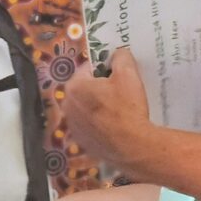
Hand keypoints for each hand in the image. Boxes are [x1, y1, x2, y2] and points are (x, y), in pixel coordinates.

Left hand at [63, 48, 150, 166]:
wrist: (133, 146)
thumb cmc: (128, 108)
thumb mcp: (128, 74)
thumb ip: (121, 57)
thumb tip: (117, 53)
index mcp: (74, 86)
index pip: (89, 68)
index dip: (105, 69)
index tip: (118, 75)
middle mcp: (67, 105)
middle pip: (85, 88)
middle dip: (99, 88)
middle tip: (120, 92)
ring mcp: (73, 126)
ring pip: (86, 108)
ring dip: (98, 106)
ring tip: (119, 111)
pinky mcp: (81, 142)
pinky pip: (89, 126)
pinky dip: (98, 124)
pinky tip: (114, 127)